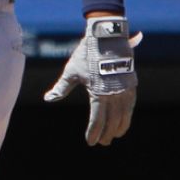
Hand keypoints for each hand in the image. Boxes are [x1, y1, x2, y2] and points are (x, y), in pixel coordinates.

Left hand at [43, 16, 138, 146]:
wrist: (107, 37)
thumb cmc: (86, 54)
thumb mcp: (71, 71)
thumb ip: (61, 88)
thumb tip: (48, 99)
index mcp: (99, 94)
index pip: (97, 120)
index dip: (94, 133)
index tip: (90, 142)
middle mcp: (115, 95)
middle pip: (112, 121)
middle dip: (106, 133)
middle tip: (102, 143)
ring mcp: (126, 90)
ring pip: (124, 115)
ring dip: (119, 127)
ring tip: (114, 136)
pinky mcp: (132, 84)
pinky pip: (131, 105)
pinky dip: (128, 115)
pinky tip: (124, 120)